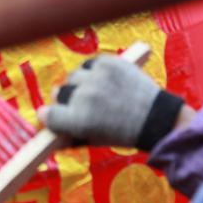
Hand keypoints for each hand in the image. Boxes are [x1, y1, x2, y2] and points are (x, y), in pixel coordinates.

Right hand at [37, 55, 189, 149]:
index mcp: (79, 120)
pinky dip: (92, 71)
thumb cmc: (121, 133)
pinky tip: (102, 80)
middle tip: (80, 104)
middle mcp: (85, 96)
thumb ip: (68, 135)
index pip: (47, 114)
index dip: (50, 116)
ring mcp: (97, 76)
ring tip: (94, 90)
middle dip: (66, 99)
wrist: (155, 118)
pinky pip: (89, 64)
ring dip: (80, 83)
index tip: (54, 117)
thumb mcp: (92, 140)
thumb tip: (46, 129)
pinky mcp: (108, 62)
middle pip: (59, 92)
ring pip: (73, 76)